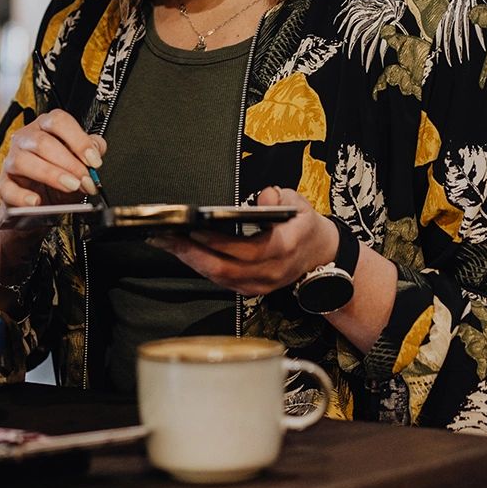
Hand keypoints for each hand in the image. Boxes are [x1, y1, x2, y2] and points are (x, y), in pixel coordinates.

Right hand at [0, 109, 105, 209]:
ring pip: (24, 161)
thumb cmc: (58, 178)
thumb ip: (91, 150)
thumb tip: (97, 147)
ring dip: (51, 175)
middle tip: (85, 179)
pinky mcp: (3, 185)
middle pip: (43, 142)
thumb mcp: (79, 162)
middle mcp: (25, 139)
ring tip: (70, 186)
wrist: (40, 205)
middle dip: (69, 162)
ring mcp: (11, 161)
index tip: (94, 160)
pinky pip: (8, 188)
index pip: (58, 121)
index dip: (78, 140)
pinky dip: (23, 196)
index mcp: (44, 127)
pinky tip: (36, 201)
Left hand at [152, 187, 339, 296]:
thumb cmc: (304, 226)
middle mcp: (270, 271)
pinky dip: (200, 267)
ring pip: (219, 278)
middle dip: (190, 253)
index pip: (246, 249)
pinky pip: (221, 282)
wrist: (321, 256)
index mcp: (284, 248)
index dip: (217, 241)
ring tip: (166, 243)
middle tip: (164, 237)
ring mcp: (261, 285)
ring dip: (190, 261)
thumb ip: (279, 198)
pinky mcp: (251, 291)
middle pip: (224, 268)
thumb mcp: (298, 203)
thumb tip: (263, 197)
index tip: (192, 227)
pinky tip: (183, 253)